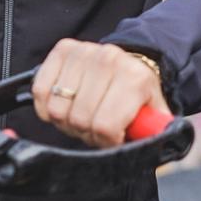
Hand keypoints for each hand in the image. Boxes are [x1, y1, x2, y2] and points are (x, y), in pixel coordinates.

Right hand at [32, 40, 162, 147]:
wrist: (129, 62)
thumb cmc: (137, 94)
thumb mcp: (154, 115)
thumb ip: (155, 133)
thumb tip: (159, 150)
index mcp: (135, 79)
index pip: (105, 127)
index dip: (106, 141)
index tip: (113, 137)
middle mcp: (108, 60)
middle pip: (79, 120)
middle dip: (86, 133)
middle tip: (96, 127)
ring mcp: (83, 52)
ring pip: (57, 109)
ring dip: (66, 121)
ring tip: (82, 115)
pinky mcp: (63, 49)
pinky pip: (41, 91)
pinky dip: (47, 107)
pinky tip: (64, 104)